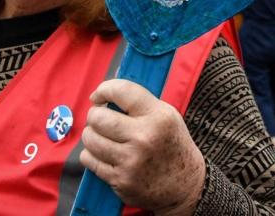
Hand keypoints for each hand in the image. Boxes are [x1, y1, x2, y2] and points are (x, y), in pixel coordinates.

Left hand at [81, 79, 205, 215]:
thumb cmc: (172, 144)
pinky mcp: (120, 180)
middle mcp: (144, 138)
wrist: (185, 185)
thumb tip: (107, 92)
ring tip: (101, 136)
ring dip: (91, 134)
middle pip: (98, 117)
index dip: (104, 89)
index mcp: (158, 117)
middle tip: (100, 118)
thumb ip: (140, 102)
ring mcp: (130, 161)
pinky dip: (91, 154)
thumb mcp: (167, 116)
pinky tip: (103, 153)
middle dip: (95, 115)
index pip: (122, 91)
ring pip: (90, 138)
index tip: (99, 96)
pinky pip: (89, 160)